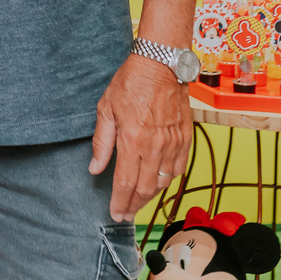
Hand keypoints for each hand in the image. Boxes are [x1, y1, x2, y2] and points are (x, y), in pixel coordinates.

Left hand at [89, 54, 192, 222]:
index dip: (119, 202)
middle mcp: (155, 147)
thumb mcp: (106, 109)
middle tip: (126, 215)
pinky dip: (168, 181)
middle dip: (134, 206)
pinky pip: (179, 169)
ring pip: (163, 182)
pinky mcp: (185, 138)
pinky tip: (159, 183)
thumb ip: (101, 142)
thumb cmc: (131, 82)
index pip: (125, 182)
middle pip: (145, 189)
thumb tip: (95, 168)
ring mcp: (173, 144)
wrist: (162, 64)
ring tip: (139, 202)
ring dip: (151, 197)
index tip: (115, 214)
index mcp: (132, 140)